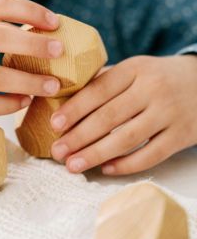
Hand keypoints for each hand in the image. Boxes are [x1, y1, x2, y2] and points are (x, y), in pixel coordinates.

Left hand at [49, 55, 196, 174]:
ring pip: (127, 139)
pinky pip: (152, 155)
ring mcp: (169, 113)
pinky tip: (106, 169)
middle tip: (57, 151)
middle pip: (109, 117)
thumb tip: (65, 100)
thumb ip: (105, 82)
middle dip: (79, 137)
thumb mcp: (134, 69)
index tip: (54, 124)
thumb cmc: (157, 77)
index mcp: (135, 69)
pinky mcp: (183, 135)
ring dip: (96, 154)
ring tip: (73, 165)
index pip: (99, 90)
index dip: (75, 108)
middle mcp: (152, 89)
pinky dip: (127, 165)